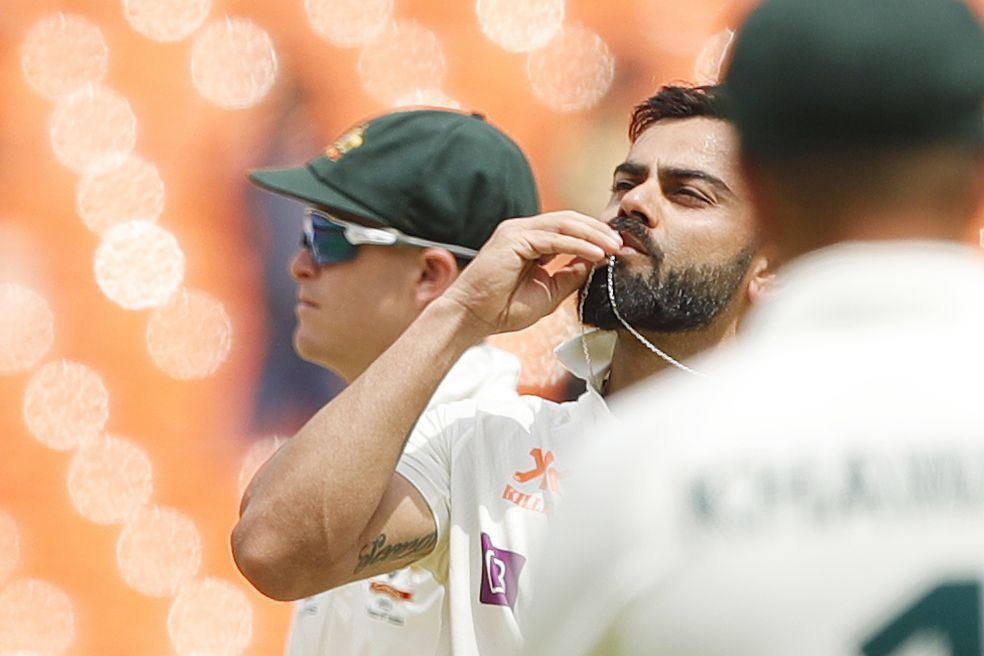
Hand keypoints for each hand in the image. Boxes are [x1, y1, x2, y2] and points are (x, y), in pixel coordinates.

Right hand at [441, 212, 621, 336]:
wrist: (472, 318)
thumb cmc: (503, 309)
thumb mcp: (548, 292)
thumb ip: (570, 275)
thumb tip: (595, 263)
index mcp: (530, 241)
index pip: (568, 229)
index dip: (594, 236)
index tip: (617, 249)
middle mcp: (522, 231)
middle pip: (569, 221)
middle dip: (598, 231)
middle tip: (622, 244)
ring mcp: (516, 231)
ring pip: (564, 224)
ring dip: (593, 235)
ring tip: (614, 247)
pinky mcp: (513, 239)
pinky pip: (553, 238)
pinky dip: (578, 244)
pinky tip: (596, 253)